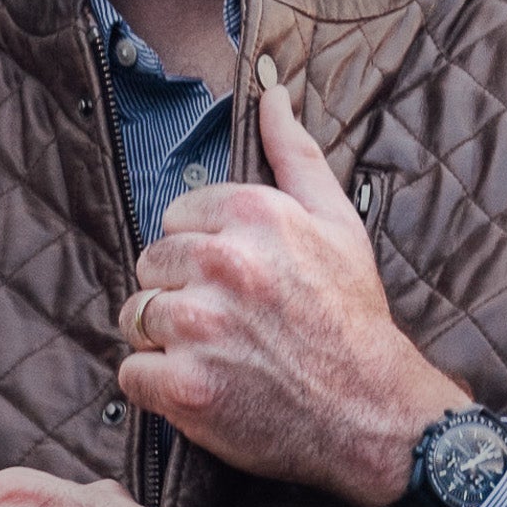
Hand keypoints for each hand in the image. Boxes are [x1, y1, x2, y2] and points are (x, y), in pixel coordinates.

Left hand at [117, 84, 465, 506]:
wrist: (374, 413)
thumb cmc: (354, 320)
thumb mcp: (338, 224)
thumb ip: (296, 156)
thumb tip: (272, 94)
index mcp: (254, 215)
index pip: (175, 219)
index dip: (201, 256)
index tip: (236, 286)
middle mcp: (223, 264)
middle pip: (150, 266)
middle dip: (179, 295)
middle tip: (228, 327)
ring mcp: (200, 328)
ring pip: (136, 317)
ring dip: (165, 341)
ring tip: (216, 358)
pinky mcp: (186, 386)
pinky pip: (132, 373)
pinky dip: (157, 389)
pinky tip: (200, 391)